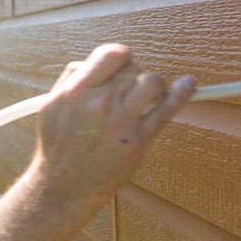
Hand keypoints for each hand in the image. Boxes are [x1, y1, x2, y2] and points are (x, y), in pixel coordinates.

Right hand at [34, 44, 194, 203]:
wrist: (64, 187)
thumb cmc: (59, 146)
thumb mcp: (51, 106)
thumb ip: (70, 80)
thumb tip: (89, 62)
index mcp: (77, 91)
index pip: (112, 54)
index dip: (122, 56)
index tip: (122, 65)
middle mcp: (100, 103)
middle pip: (134, 68)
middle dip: (134, 76)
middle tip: (128, 92)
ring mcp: (121, 121)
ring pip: (152, 82)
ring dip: (153, 86)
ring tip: (145, 98)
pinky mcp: (138, 140)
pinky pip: (166, 109)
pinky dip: (182, 93)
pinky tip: (189, 84)